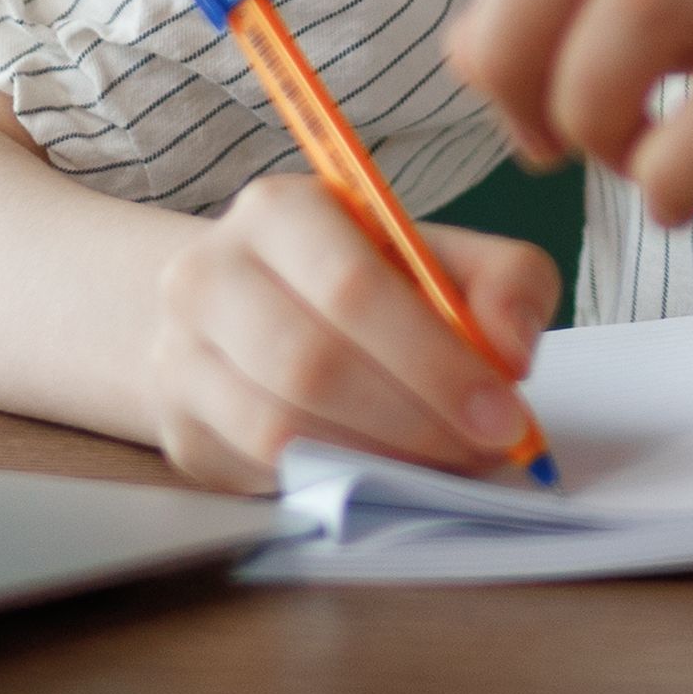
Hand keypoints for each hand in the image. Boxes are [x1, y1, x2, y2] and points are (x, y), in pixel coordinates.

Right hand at [138, 170, 557, 494]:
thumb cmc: (358, 282)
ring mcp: (181, 355)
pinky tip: (385, 473)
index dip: (435, 361)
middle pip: (311, 364)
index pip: (353, 287)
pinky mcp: (180, 429)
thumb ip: (503, 282)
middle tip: (482, 451)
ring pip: (281, 430)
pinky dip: (336, 482)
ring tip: (443, 464)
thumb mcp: (437, 257)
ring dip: (380, 461)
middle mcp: (211, 274)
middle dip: (415, 421)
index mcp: (281, 211)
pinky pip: (262, 473)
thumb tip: (512, 350)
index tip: (502, 414)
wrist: (241, 310)